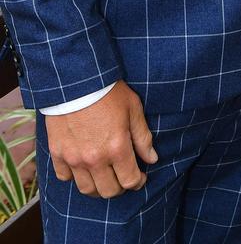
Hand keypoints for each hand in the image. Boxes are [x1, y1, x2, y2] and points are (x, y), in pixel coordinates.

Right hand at [45, 80, 156, 197]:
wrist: (77, 80)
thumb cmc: (108, 91)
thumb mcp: (133, 109)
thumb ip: (143, 137)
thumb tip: (152, 159)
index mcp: (117, 148)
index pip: (130, 181)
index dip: (138, 182)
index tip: (140, 177)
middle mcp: (95, 159)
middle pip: (109, 191)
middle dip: (120, 187)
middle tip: (122, 177)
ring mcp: (74, 158)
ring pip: (87, 189)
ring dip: (98, 187)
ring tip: (104, 176)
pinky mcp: (58, 153)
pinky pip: (64, 177)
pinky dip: (74, 177)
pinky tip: (82, 167)